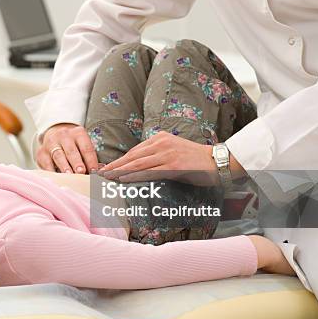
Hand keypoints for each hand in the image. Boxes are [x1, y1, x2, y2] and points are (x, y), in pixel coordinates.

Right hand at [36, 123, 98, 173]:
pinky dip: (51, 171)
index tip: (94, 171)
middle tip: (81, 172)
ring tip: (69, 175)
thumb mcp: (82, 145)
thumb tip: (96, 173)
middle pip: (71, 151)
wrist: (54, 134)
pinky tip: (56, 177)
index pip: (86, 148)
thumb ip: (88, 158)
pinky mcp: (41, 152)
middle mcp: (64, 136)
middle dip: (77, 162)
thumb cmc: (74, 145)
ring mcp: (51, 143)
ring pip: (58, 155)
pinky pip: (46, 162)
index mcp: (78, 133)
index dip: (91, 160)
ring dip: (64, 166)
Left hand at [99, 131, 217, 185]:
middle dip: (114, 166)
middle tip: (100, 174)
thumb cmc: (195, 159)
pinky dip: (134, 176)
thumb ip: (157, 155)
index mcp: (160, 138)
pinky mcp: (173, 166)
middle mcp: (161, 144)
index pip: (134, 151)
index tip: (106, 167)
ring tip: (107, 178)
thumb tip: (139, 166)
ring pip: (138, 164)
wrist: (217, 161)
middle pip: (132, 157)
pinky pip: (149, 172)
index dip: (119, 160)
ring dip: (120, 172)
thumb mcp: (173, 150)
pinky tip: (124, 180)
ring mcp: (167, 155)